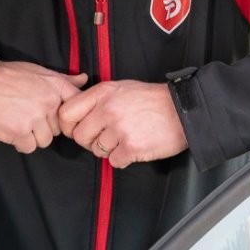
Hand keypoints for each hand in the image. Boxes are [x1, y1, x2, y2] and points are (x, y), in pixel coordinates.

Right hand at [0, 61, 88, 152]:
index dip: (69, 116)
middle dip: (44, 125)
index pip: (76, 107)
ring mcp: (35, 118)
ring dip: (32, 136)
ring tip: (17, 121)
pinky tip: (10, 129)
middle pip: (58, 128)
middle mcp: (49, 103)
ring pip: (45, 140)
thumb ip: (62, 79)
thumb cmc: (4, 76)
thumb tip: (84, 79)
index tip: (57, 117)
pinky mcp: (20, 132)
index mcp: (55, 86)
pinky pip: (29, 147)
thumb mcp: (36, 71)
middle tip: (26, 114)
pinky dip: (20, 142)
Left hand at [58, 81, 187, 168]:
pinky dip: (123, 159)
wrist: (183, 110)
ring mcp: (119, 128)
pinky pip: (114, 161)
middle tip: (107, 138)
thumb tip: (76, 115)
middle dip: (91, 141)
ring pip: (97, 150)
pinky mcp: (131, 146)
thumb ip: (98, 99)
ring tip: (125, 139)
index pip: (66, 113)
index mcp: (103, 93)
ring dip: (109, 150)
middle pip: (79, 136)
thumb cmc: (153, 100)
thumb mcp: (122, 88)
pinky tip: (134, 148)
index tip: (78, 130)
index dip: (68, 126)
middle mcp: (108, 109)